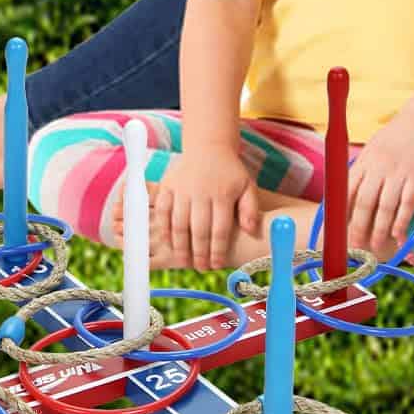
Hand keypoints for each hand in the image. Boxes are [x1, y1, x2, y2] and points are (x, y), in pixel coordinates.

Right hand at [147, 147, 260, 270]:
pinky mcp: (167, 186)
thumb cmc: (230, 171)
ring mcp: (182, 189)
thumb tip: (250, 230)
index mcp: (223, 193)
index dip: (218, 251)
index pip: (220, 229)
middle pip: (199, 230)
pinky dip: (165, 229)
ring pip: (179, 224)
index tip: (217, 265)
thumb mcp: (247, 186)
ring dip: (180, 246)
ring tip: (185, 262)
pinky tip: (169, 243)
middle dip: (200, 253)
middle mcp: (201, 191)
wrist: (208, 146)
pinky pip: (162, 212)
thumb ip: (250, 209)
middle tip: (201, 267)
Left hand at [346, 113, 413, 257]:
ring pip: (385, 206)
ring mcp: (398, 171)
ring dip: (380, 229)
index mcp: (364, 160)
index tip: (338, 229)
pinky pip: (408, 203)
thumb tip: (347, 196)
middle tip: (355, 245)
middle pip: (364, 202)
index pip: (347, 190)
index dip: (341, 213)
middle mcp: (378, 166)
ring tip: (375, 246)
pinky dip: (402, 221)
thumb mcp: (372, 148)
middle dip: (358, 227)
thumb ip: (362, 170)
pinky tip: (398, 235)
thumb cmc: (396, 136)